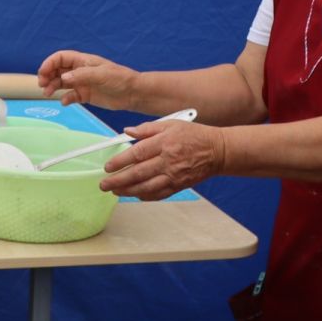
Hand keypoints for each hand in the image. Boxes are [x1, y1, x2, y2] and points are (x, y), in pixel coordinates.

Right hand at [37, 49, 137, 107]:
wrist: (133, 93)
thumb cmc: (120, 79)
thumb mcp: (101, 74)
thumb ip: (82, 75)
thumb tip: (64, 77)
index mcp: (83, 61)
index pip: (60, 58)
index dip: (49, 63)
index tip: (43, 73)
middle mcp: (80, 71)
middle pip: (57, 70)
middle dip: (47, 75)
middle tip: (42, 85)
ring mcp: (82, 83)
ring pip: (61, 83)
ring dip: (52, 87)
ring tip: (48, 93)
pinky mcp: (85, 95)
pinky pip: (70, 96)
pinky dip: (65, 98)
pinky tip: (65, 102)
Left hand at [98, 120, 223, 199]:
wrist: (217, 151)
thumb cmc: (194, 135)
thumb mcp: (171, 124)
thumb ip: (147, 128)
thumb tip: (127, 131)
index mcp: (164, 142)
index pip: (137, 153)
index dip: (120, 161)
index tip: (108, 166)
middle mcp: (168, 160)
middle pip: (138, 173)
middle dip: (118, 180)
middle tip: (104, 184)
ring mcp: (174, 175)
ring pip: (146, 187)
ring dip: (128, 191)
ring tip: (115, 191)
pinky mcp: (179, 186)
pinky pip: (158, 194)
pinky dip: (145, 196)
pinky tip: (135, 195)